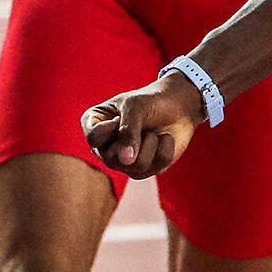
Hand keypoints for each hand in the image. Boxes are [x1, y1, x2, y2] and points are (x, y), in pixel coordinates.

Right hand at [81, 73, 201, 178]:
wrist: (178, 106)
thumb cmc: (150, 101)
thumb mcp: (135, 106)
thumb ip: (127, 130)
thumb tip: (126, 161)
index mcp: (94, 128)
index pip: (94, 137)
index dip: (114, 126)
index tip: (125, 113)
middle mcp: (104, 149)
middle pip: (112, 157)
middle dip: (136, 136)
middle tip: (143, 122)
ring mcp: (123, 163)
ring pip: (135, 165)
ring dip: (152, 141)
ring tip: (153, 131)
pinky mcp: (144, 170)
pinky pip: (156, 166)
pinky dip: (166, 147)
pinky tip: (164, 139)